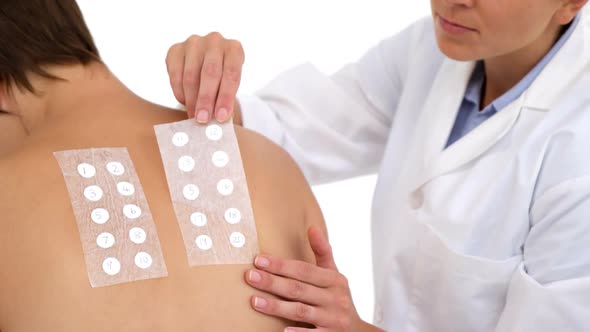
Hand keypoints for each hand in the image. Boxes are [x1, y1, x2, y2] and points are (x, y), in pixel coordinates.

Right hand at [166, 32, 243, 122]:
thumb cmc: (222, 79)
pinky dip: (179, 91)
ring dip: (191, 99)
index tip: (222, 118)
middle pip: (210, 73)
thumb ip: (225, 99)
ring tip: (194, 116)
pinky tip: (184, 103)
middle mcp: (215, 40)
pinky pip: (175, 73)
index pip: (231, 74)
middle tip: (203, 120)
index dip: (226, 97)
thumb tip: (218, 121)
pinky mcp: (175, 49)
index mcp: (234, 48)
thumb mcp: (229, 86)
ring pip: (191, 75)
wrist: (205, 63)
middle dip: (206, 100)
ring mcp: (194, 42)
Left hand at [245, 226, 382, 331]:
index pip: (304, 270)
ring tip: (255, 301)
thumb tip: (312, 227)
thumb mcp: (334, 275)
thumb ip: (322, 252)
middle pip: (298, 289)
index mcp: (335, 280)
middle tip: (250, 276)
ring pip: (300, 311)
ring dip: (276, 306)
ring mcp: (333, 319)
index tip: (260, 260)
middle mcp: (335, 298)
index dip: (281, 265)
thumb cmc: (338, 298)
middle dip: (272, 282)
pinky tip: (280, 329)